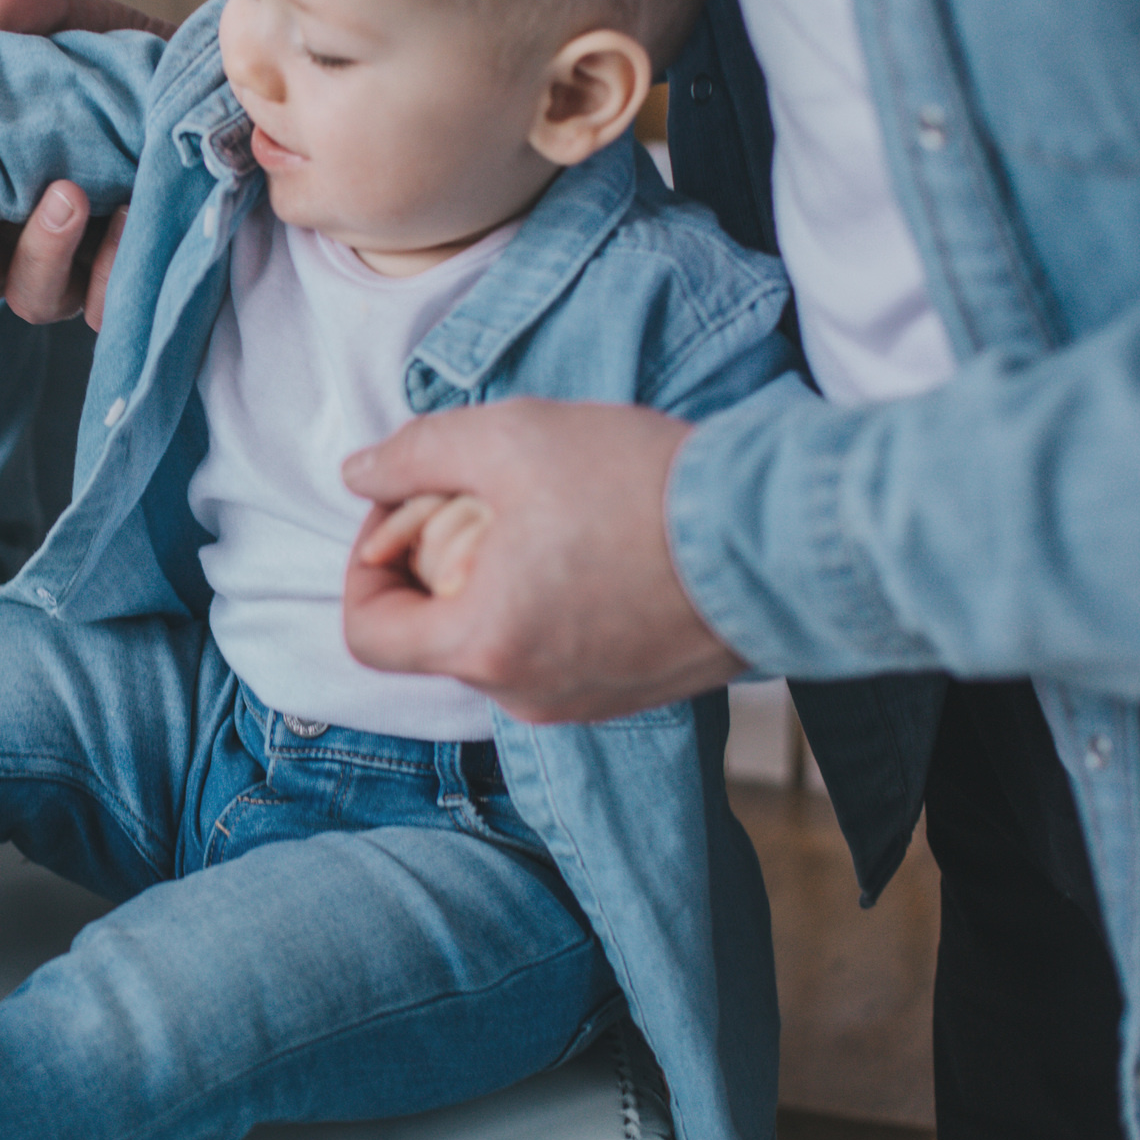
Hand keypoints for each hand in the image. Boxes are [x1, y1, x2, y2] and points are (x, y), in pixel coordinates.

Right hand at [0, 0, 165, 326]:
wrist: (237, 96)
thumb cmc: (145, 74)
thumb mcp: (98, 32)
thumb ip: (46, 14)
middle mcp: (28, 242)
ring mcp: (81, 271)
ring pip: (36, 298)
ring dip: (43, 251)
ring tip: (72, 194)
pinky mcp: (137, 282)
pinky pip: (108, 303)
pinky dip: (112, 265)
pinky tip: (132, 211)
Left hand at [340, 400, 747, 722]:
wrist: (780, 539)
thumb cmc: (642, 487)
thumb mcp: (511, 439)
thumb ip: (415, 453)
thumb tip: (359, 474)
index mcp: (481, 645)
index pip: (365, 636)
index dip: (365, 564)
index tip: (404, 508)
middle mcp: (523, 694)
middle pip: (430, 635)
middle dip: (432, 561)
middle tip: (479, 494)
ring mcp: (581, 701)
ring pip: (495, 640)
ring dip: (493, 577)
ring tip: (542, 510)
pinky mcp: (631, 692)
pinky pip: (555, 649)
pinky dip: (547, 601)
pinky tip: (592, 542)